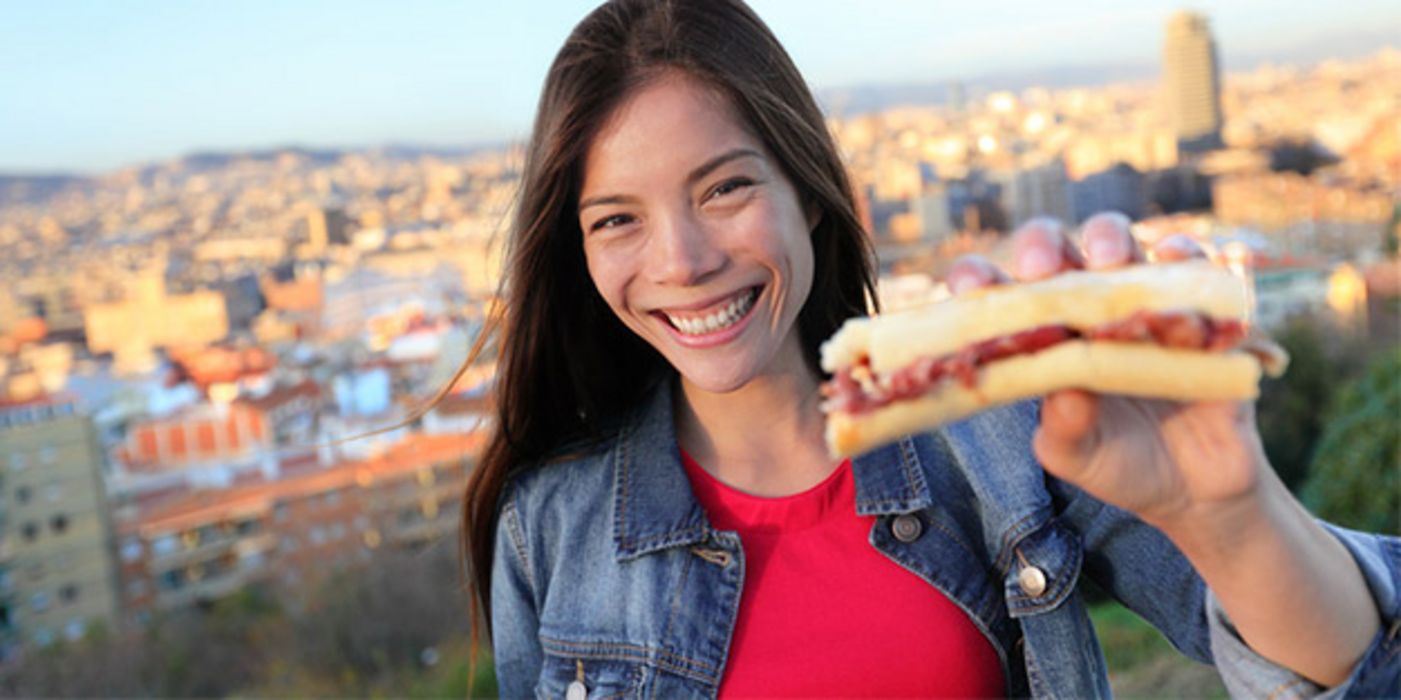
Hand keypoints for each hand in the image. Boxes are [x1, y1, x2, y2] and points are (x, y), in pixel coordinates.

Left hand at [946, 213, 1266, 526]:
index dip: (980, 280)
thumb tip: (1067, 393)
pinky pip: (1193, 267)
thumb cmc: (1117, 463)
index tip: (972, 288)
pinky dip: (1185, 259)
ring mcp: (1137, 303)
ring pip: (1118, 242)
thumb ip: (1065, 430)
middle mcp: (1083, 309)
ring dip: (1110, 239)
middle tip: (1042, 268)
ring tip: (1110, 263)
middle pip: (1054, 252)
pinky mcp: (1198, 308)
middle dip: (1042, 246)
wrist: (1194, 489)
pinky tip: (1175, 262)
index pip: (999, 295)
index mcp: (1040, 338)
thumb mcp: (1079, 458)